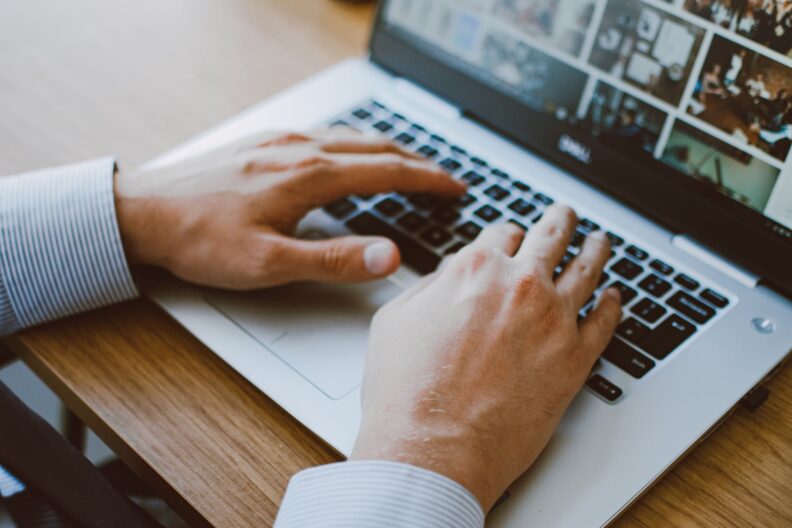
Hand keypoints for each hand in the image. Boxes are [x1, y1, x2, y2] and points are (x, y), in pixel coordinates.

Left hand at [114, 129, 464, 288]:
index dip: (429, 181)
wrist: (142, 212)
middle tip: (446, 180)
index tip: (456, 188)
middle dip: (418, 164)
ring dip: (389, 152)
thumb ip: (334, 260)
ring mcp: (281, 141)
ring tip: (410, 168)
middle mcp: (300, 149)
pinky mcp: (264, 142)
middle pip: (377, 149)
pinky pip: (326, 136)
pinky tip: (351, 157)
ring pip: (352, 138)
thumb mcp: (269, 264)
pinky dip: (357, 146)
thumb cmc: (200, 239)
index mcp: (310, 177)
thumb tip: (389, 256)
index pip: (388, 172)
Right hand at [351, 205, 621, 510]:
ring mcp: (553, 319)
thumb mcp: (396, 320)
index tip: (512, 239)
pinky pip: (606, 320)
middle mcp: (519, 284)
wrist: (432, 449)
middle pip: (551, 236)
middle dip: (559, 221)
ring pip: (587, 269)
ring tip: (600, 243)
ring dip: (595, 250)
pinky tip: (614, 298)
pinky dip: (614, 304)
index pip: (501, 232)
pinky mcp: (576, 358)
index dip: (506, 234)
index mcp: (475, 269)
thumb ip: (430, 287)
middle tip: (565, 216)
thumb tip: (450, 276)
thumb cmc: (406, 392)